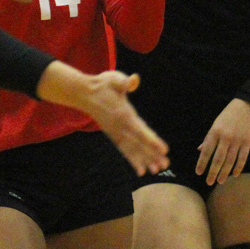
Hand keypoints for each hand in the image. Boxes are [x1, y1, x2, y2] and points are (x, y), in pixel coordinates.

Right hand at [38, 63, 168, 175]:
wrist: (84, 94)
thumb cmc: (102, 85)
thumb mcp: (114, 79)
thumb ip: (124, 81)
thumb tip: (134, 79)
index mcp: (123, 114)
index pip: (140, 130)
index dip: (152, 140)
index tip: (164, 150)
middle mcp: (120, 127)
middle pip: (139, 143)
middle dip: (152, 154)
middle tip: (166, 165)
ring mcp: (115, 132)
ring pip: (132, 149)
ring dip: (145, 160)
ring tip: (157, 170)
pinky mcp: (113, 135)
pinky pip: (124, 150)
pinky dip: (133, 160)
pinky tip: (141, 170)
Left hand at [196, 98, 249, 184]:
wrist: (248, 105)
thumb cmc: (229, 115)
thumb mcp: (216, 123)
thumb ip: (208, 138)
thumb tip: (200, 150)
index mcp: (215, 132)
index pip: (206, 151)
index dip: (202, 163)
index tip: (198, 173)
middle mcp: (225, 138)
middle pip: (218, 159)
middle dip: (212, 172)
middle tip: (209, 182)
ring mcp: (237, 141)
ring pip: (230, 161)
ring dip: (224, 173)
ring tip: (220, 181)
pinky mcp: (247, 142)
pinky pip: (242, 158)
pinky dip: (238, 167)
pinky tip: (234, 174)